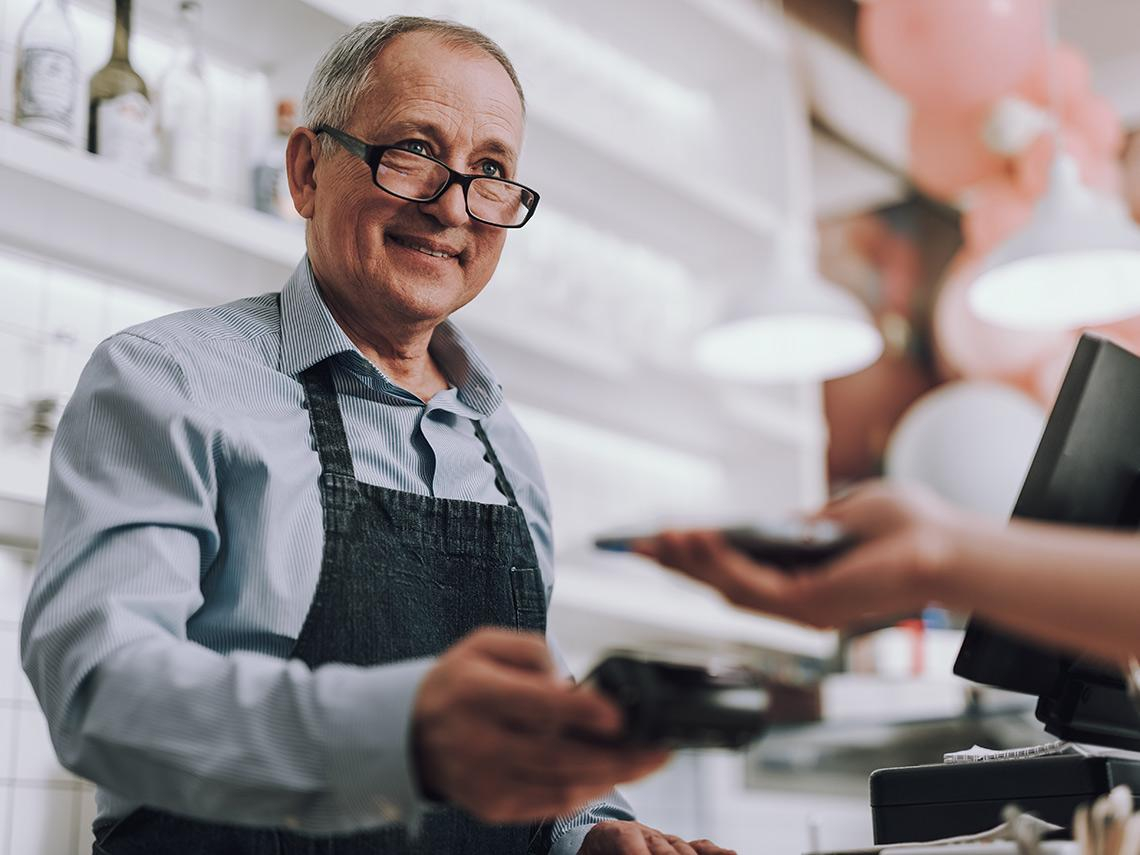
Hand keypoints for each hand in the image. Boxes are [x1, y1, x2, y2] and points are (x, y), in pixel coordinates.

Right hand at [412, 628, 670, 823]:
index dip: (580, 712)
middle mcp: (477, 742)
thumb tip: (570, 684)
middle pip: (557, 755)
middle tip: (659, 749)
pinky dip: (585, 791)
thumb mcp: (485, 644)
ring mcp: (484, 782)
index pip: (534, 705)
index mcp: (474, 693)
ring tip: (647, 761)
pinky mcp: (493, 808)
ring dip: (611, 776)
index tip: (619, 715)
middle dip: (616, 756)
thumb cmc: (461, 681)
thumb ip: (531, 652)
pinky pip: (549, 805)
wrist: (411, 733)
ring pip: (559, 785)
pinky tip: (610, 774)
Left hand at [580, 820, 736, 853]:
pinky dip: (712, 852)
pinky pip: (696, 848)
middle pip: (660, 847)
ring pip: (681, 848)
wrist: (594, 843)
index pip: (626, 840)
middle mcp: (640, 831)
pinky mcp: (674, 846)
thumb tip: (614, 853)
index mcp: (612, 833)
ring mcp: (660, 837)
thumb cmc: (592, 854)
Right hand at [633, 481, 970, 629]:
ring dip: (688, 562)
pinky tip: (696, 538)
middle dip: (676, 564)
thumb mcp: (842, 511)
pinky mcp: (808, 606)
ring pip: (727, 588)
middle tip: (634, 546)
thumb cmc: (910, 526)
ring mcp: (801, 607)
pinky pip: (750, 585)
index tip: (656, 541)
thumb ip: (802, 520)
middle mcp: (797, 599)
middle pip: (721, 583)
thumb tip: (767, 521)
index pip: (737, 570)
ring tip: (655, 540)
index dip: (695, 556)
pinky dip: (718, 562)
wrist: (950, 547)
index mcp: (803, 577)